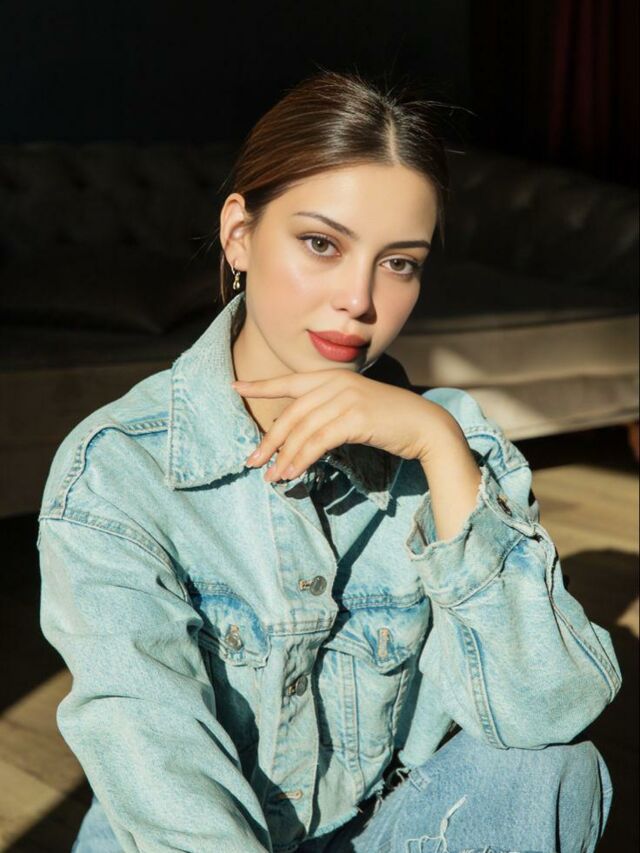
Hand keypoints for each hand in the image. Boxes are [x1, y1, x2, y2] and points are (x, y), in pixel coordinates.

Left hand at [231, 369, 451, 481]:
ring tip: (272, 476)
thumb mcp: (355, 407)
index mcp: (333, 377)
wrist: (425, 426)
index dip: (261, 385)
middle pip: (291, 413)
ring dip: (284, 457)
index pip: (290, 381)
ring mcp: (346, 398)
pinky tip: (293, 473)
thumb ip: (328, 410)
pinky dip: (302, 459)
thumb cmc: (390, 421)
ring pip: (302, 430)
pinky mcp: (355, 418)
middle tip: (252, 460)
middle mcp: (337, 383)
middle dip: (269, 440)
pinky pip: (319, 441)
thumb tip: (298, 434)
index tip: (235, 386)